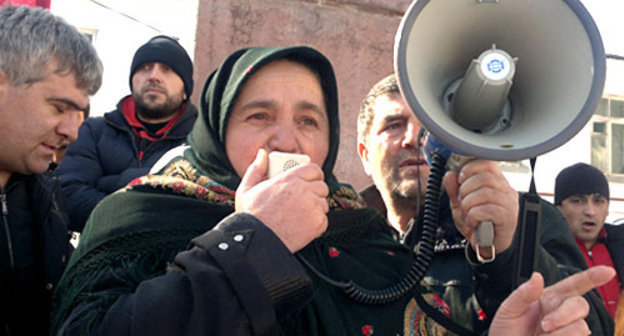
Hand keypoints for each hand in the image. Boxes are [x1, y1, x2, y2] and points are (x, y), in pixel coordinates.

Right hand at [235, 149, 328, 252]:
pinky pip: (324, 219)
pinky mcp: (318, 224)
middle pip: (322, 186)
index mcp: (289, 179)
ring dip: (315, 207)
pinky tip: (301, 225)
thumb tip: (262, 154)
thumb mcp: (247, 189)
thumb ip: (257, 169)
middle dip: (314, 191)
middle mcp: (304, 191)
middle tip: (303, 198)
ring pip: (323, 203)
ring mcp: (313, 208)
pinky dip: (316, 223)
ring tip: (300, 214)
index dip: (312, 174)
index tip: (308, 180)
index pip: (314, 169)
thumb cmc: (250, 216)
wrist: (257, 242)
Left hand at [443, 160, 518, 255]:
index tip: (460, 179)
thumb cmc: (478, 223)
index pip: (487, 164)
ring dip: (468, 204)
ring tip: (467, 213)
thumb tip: (449, 175)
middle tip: (462, 202)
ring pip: (485, 193)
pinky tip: (472, 221)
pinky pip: (487, 209)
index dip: (470, 169)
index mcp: (496, 182)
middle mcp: (506, 190)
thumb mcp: (461, 204)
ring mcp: (509, 203)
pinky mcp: (508, 217)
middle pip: (484, 178)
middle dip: (465, 189)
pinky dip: (474, 215)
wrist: (487, 245)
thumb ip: (454, 190)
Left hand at [490, 266, 615, 335]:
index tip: (607, 271)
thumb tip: (537, 277)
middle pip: (580, 305)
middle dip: (564, 314)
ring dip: (561, 332)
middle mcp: (562, 313)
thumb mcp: (508, 309)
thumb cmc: (506, 330)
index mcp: (549, 298)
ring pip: (581, 327)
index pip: (574, 284)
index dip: (592, 277)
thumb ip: (523, 293)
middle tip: (545, 325)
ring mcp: (568, 330)